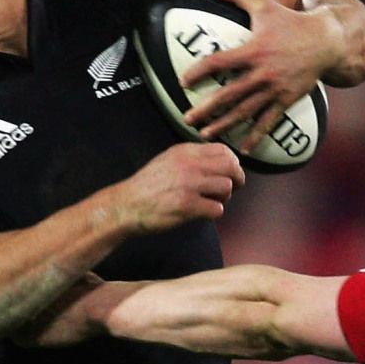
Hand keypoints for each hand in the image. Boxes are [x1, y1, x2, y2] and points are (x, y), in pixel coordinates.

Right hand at [110, 142, 245, 233]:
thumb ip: (193, 158)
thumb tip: (222, 162)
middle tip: (233, 190)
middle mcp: (189, 165)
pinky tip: (202, 213)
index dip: (233, 163)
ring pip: (227, 187)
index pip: (223, 150)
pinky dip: (213, 213)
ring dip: (224, 198)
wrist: (126, 205)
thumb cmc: (149, 186)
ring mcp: (188, 185)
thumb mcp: (169, 160)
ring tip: (212, 202)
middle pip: (231, 167)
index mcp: (185, 152)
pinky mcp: (187, 206)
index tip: (230, 174)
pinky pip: (217, 209)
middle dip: (237, 180)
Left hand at [180, 0, 337, 151]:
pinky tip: (243, 149)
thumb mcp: (264, 5)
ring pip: (245, 111)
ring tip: (205, 134)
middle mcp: (263, 72)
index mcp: (253, 50)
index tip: (183, 82)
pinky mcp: (287, 100)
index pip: (219, 62)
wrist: (326, 41)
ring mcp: (275, 89)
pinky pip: (268, 121)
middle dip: (206, 108)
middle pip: (229, 94)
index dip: (199, 72)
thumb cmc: (291, 22)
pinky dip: (256, 136)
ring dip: (224, 125)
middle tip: (187, 119)